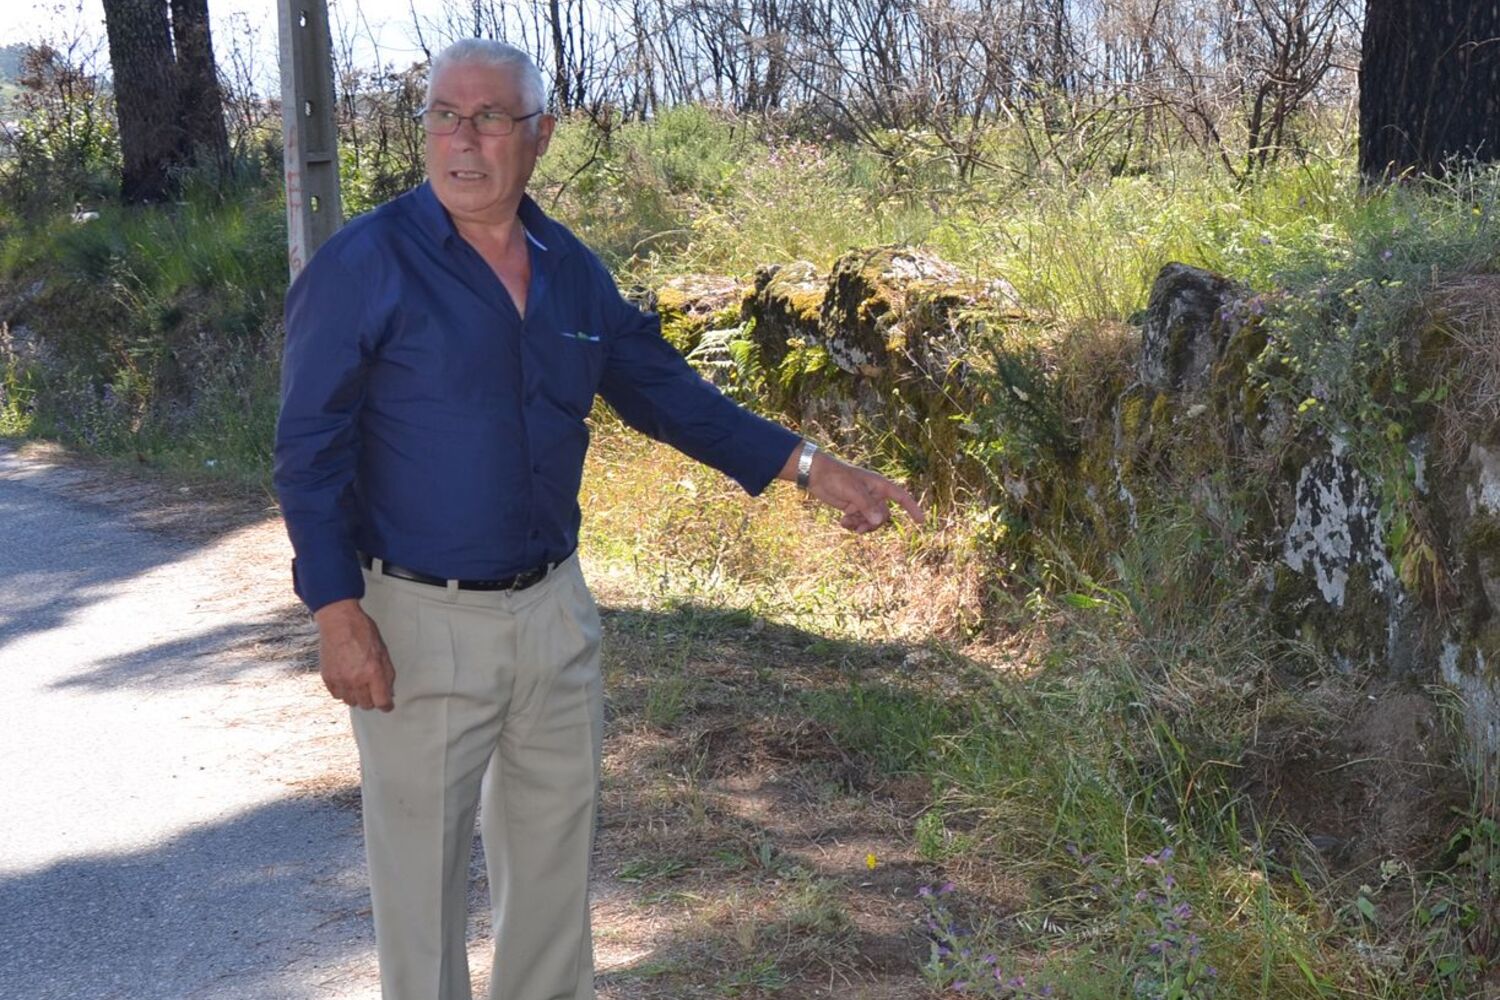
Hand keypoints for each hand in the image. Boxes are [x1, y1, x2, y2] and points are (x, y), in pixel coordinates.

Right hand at [312, 599, 395, 710]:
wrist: (339, 622)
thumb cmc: (363, 633)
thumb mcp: (383, 652)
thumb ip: (387, 674)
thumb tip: (389, 692)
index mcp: (373, 672)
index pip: (382, 702)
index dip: (387, 706)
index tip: (387, 706)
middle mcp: (356, 679)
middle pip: (366, 705)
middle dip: (372, 700)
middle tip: (373, 691)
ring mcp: (340, 680)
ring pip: (351, 702)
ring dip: (357, 697)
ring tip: (359, 684)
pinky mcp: (328, 678)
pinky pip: (337, 695)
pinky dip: (343, 691)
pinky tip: (347, 681)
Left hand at [781, 445, 925, 532]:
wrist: (817, 474)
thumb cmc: (836, 476)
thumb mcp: (852, 491)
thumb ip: (866, 505)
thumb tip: (880, 521)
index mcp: (879, 486)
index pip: (902, 498)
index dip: (913, 509)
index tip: (921, 522)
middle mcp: (874, 494)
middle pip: (883, 516)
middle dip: (873, 524)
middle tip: (860, 528)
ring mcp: (863, 502)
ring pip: (871, 521)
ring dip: (861, 525)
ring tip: (846, 523)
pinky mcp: (853, 508)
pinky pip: (859, 522)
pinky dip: (852, 525)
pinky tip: (842, 521)